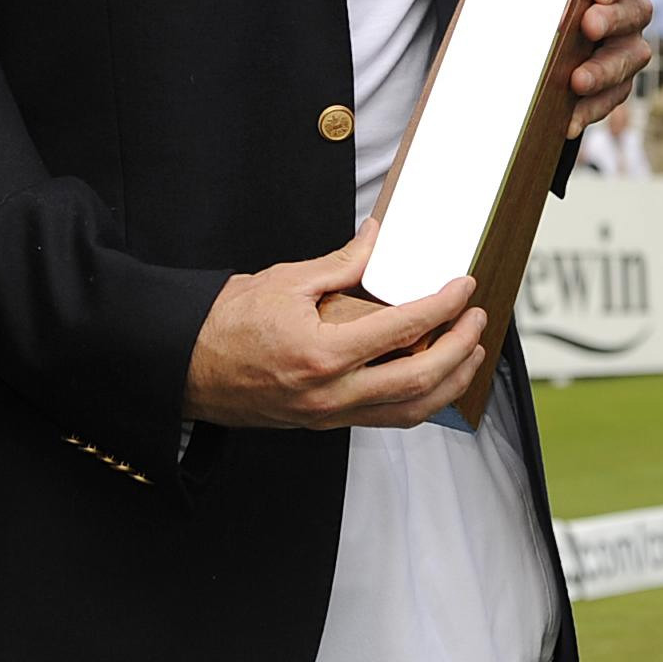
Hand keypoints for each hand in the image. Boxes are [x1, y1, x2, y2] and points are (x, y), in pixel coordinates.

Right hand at [181, 223, 490, 429]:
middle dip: (461, 348)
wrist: (184, 368)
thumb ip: (342, 264)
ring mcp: (329, 415)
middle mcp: (331, 393)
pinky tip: (432, 378)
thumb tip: (379, 238)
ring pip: (410, 411)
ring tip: (469, 352)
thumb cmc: (224, 324)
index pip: (404, 329)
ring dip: (450, 383)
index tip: (464, 287)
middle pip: (421, 380)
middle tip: (478, 320)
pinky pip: (385, 419)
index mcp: (322, 353)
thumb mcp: (285, 281)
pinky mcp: (324, 423)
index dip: (443, 306)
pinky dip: (419, 401)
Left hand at [561, 0, 656, 137]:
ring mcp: (623, 47)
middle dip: (614, 19)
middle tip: (589, 26)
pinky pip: (613, 97)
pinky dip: (592, 109)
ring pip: (631, 56)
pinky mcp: (613, 84)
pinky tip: (569, 120)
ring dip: (605, 69)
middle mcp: (624, 9)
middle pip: (637, 10)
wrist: (505, 47)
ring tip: (578, 80)